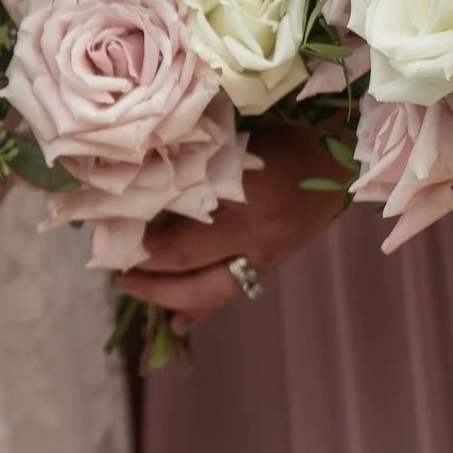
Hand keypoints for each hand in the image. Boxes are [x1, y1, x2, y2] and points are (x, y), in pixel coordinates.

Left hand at [111, 124, 347, 326]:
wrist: (345, 149)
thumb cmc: (282, 130)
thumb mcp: (230, 142)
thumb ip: (191, 170)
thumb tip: (139, 191)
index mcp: (245, 200)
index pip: (180, 241)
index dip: (141, 247)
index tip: (108, 237)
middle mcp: (258, 237)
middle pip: (192, 275)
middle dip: (148, 280)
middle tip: (113, 271)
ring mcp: (270, 254)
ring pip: (212, 293)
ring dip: (169, 298)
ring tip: (135, 288)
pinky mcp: (276, 261)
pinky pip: (235, 292)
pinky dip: (203, 309)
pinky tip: (177, 322)